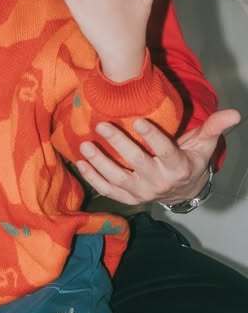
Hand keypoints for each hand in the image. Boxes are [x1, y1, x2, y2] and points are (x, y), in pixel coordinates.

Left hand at [76, 108, 238, 206]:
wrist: (182, 191)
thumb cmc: (190, 160)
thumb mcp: (204, 145)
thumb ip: (213, 128)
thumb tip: (235, 113)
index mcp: (177, 167)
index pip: (165, 151)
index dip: (152, 137)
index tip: (137, 119)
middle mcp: (158, 182)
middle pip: (136, 163)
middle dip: (119, 144)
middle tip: (102, 125)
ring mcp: (141, 192)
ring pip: (117, 178)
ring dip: (99, 162)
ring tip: (85, 145)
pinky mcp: (128, 199)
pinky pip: (108, 190)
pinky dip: (92, 178)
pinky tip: (80, 163)